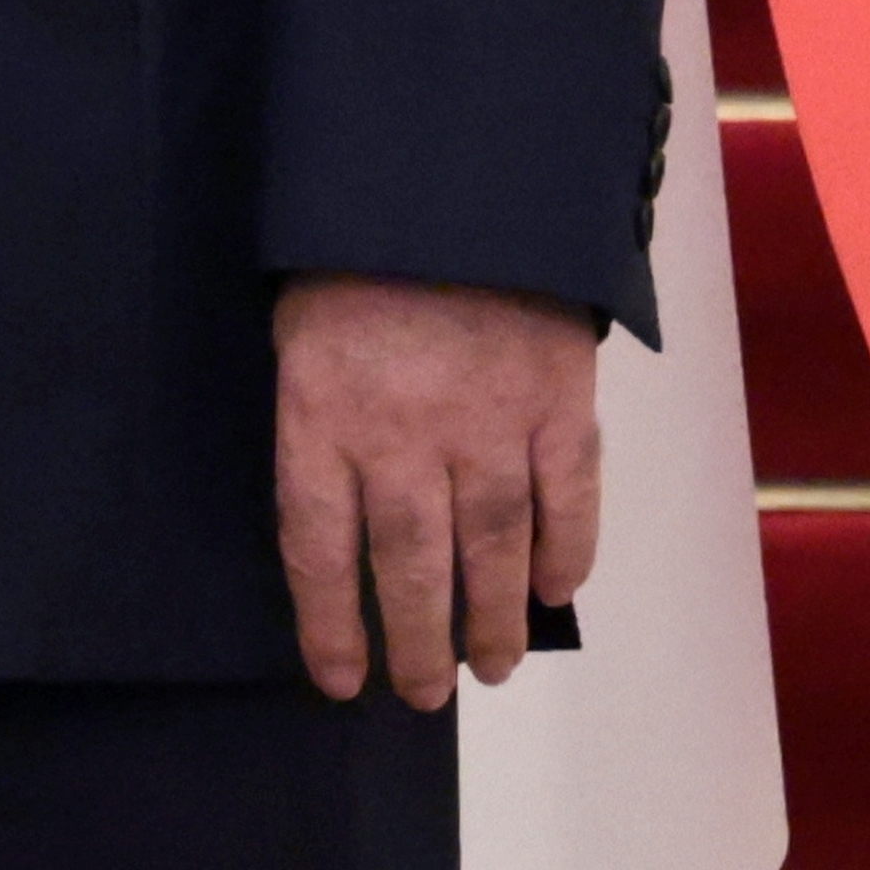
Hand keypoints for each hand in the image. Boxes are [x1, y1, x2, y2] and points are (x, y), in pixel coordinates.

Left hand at [273, 274, 602, 706]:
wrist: (447, 176)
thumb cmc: (353, 250)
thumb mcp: (301, 329)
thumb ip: (322, 419)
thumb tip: (343, 516)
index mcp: (321, 413)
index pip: (319, 550)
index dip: (330, 625)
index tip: (339, 680)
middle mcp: (403, 433)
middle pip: (412, 567)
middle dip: (418, 644)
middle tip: (423, 694)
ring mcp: (488, 420)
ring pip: (493, 549)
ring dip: (495, 619)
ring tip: (491, 665)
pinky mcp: (558, 400)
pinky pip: (568, 498)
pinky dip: (567, 552)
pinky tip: (555, 591)